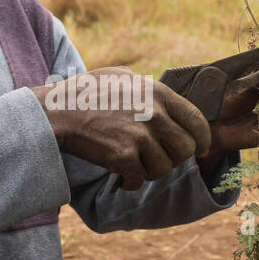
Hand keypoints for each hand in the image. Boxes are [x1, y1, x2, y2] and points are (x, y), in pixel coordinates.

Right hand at [31, 67, 212, 190]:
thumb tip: (168, 101)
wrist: (56, 112)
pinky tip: (119, 174)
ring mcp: (139, 135)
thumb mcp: (122, 77)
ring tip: (133, 163)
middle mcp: (154, 113)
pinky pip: (140, 180)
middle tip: (155, 158)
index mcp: (157, 92)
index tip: (200, 150)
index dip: (202, 140)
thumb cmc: (85, 93)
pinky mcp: (123, 156)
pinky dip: (130, 182)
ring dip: (149, 171)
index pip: (197, 121)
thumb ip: (148, 89)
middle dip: (173, 158)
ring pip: (164, 168)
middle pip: (185, 149)